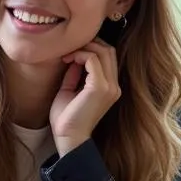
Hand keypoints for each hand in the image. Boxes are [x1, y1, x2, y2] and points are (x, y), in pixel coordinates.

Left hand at [49, 40, 120, 157]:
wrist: (68, 137)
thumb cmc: (66, 117)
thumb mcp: (70, 89)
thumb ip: (75, 73)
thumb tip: (74, 57)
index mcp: (110, 87)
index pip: (108, 56)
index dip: (91, 48)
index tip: (70, 53)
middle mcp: (114, 86)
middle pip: (109, 50)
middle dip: (89, 43)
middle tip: (70, 49)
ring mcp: (110, 87)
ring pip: (103, 51)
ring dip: (84, 48)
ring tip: (67, 55)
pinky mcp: (100, 88)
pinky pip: (93, 60)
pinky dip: (80, 55)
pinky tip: (68, 60)